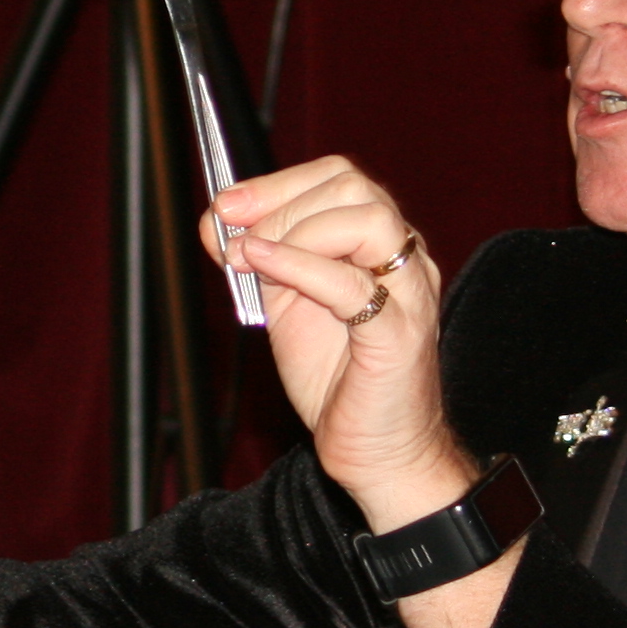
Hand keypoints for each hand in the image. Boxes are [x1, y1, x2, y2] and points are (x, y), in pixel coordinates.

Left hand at [203, 156, 472, 532]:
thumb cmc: (337, 379)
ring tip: (249, 259)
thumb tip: (217, 222)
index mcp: (381, 245)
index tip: (227, 203)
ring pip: (367, 219)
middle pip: (353, 187)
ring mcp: (409, 294)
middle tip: (235, 235)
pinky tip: (260, 264)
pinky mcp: (400, 334)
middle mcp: (405, 259)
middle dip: (281, 203)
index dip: (278, 182)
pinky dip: (299, 264)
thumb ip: (260, 259)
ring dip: (295, 230)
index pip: (339, 178)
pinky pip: (352, 285)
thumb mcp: (286, 304)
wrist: (376, 450)